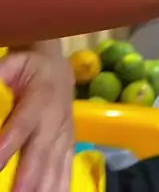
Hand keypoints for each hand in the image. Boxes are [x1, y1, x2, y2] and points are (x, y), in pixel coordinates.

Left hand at [0, 44, 74, 191]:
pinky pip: (67, 170)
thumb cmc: (30, 68)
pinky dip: (62, 187)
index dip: (9, 144)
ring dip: (45, 187)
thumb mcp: (13, 64)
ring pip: (55, 166)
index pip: (22, 124)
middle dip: (27, 178)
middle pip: (40, 152)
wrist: (59, 69)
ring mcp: (63, 135)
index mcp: (40, 97)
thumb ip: (0, 73)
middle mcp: (54, 119)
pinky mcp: (69, 145)